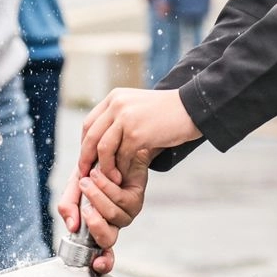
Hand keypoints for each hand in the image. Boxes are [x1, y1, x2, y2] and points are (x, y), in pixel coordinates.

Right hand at [55, 160, 149, 274]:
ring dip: (96, 197)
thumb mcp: (74, 188)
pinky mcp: (136, 196)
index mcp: (99, 226)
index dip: (103, 262)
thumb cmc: (92, 171)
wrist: (110, 147)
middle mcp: (115, 222)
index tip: (98, 264)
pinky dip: (106, 186)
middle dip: (95, 224)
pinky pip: (120, 198)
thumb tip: (71, 226)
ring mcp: (128, 211)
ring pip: (113, 215)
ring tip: (87, 179)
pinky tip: (99, 173)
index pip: (103, 253)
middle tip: (85, 208)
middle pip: (108, 238)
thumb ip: (68, 206)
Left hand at [74, 87, 197, 202]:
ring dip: (104, 167)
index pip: (89, 123)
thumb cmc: (167, 113)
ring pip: (103, 148)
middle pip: (91, 136)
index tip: (86, 160)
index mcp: (114, 98)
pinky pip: (121, 156)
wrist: (191, 109)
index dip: (85, 144)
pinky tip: (124, 176)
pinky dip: (121, 169)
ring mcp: (126, 118)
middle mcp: (116, 105)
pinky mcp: (136, 133)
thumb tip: (101, 145)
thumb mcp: (138, 108)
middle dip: (86, 158)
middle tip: (87, 175)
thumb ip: (119, 119)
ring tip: (111, 178)